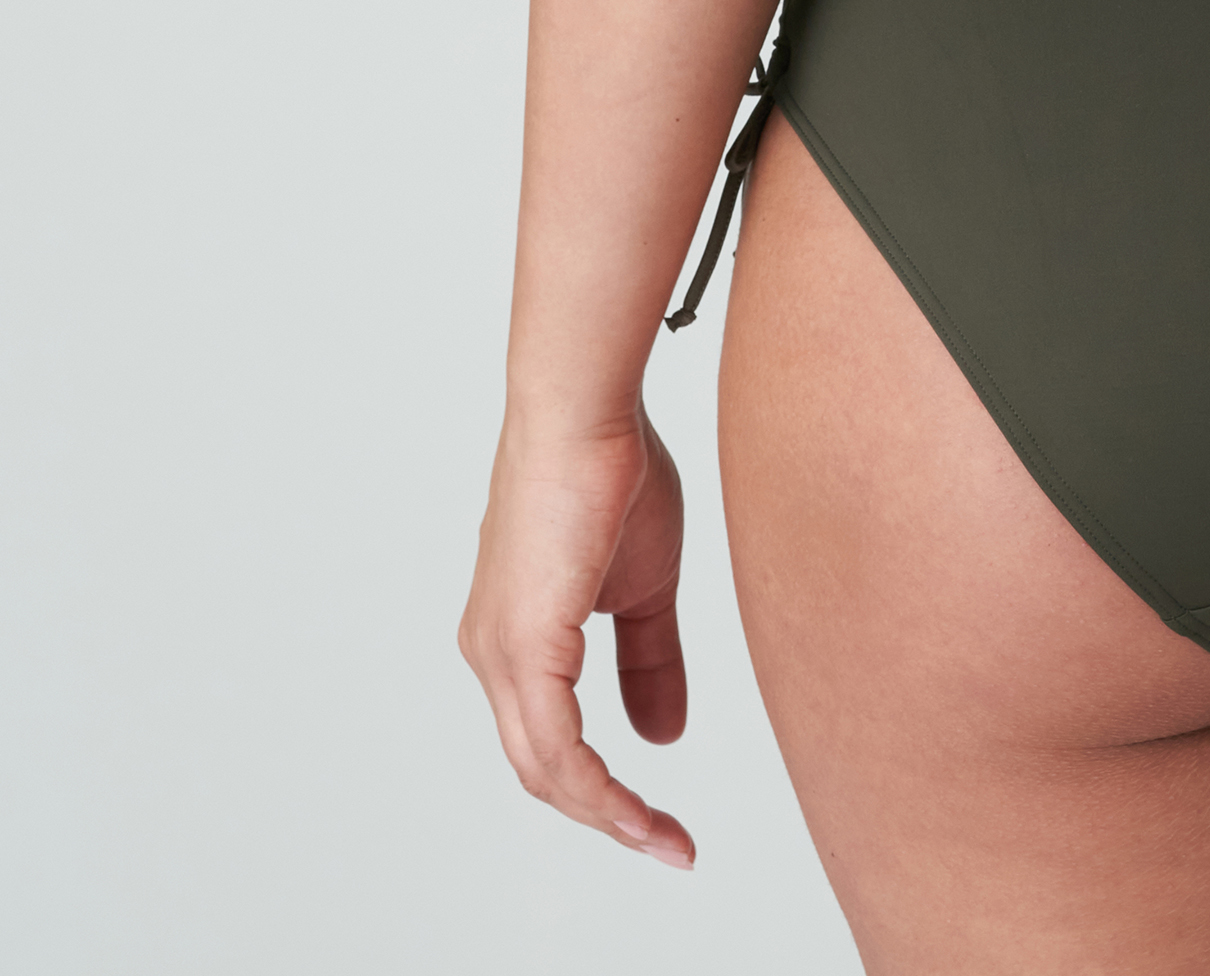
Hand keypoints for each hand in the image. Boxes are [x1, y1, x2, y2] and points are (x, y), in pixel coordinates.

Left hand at [460, 405, 696, 867]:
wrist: (586, 413)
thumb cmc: (610, 473)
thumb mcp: (643, 585)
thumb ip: (650, 659)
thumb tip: (662, 736)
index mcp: (516, 640)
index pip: (552, 741)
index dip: (606, 788)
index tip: (662, 820)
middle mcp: (493, 655)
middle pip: (542, 770)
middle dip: (608, 818)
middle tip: (669, 844)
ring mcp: (500, 653)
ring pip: (545, 769)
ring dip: (607, 814)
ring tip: (663, 838)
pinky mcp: (521, 645)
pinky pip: (555, 746)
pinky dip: (598, 786)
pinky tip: (637, 805)